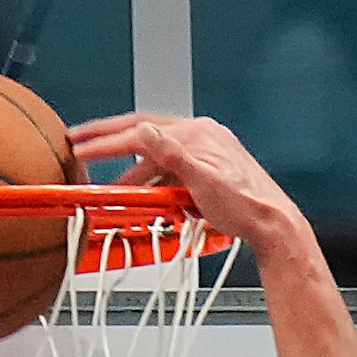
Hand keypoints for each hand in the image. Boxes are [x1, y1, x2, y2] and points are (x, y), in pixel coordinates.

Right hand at [67, 112, 299, 245]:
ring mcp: (207, 152)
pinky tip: (148, 195)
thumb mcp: (203, 182)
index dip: (106, 141)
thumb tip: (143, 130)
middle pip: (145, 134)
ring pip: (159, 156)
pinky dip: (156, 180)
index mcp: (198, 133)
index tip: (80, 148)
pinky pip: (173, 169)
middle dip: (110, 141)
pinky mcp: (211, 169)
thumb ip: (170, 155)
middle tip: (80, 145)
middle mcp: (202, 136)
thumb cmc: (248, 207)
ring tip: (113, 189)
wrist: (276, 226)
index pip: (141, 132)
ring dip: (134, 171)